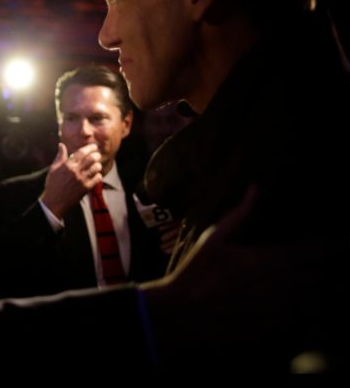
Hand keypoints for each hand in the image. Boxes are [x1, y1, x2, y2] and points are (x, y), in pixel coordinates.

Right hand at [40, 143, 101, 217]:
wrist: (55, 201)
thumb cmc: (53, 184)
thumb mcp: (54, 168)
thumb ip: (60, 156)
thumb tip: (61, 145)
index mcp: (68, 165)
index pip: (81, 153)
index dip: (89, 148)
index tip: (94, 146)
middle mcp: (76, 171)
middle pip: (91, 159)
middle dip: (96, 155)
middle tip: (97, 155)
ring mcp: (82, 180)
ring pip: (96, 168)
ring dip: (98, 165)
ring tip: (97, 165)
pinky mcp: (86, 188)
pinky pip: (97, 179)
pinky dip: (98, 175)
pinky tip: (96, 175)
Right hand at [142, 185, 341, 368]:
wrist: (183, 314)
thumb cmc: (196, 273)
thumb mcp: (214, 240)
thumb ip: (240, 215)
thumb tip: (256, 188)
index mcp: (267, 260)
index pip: (313, 251)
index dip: (333, 245)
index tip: (346, 240)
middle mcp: (279, 286)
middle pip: (322, 275)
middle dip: (330, 267)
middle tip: (337, 258)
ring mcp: (279, 310)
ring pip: (317, 298)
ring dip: (323, 288)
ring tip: (330, 281)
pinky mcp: (276, 329)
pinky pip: (304, 320)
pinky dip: (309, 310)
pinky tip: (306, 304)